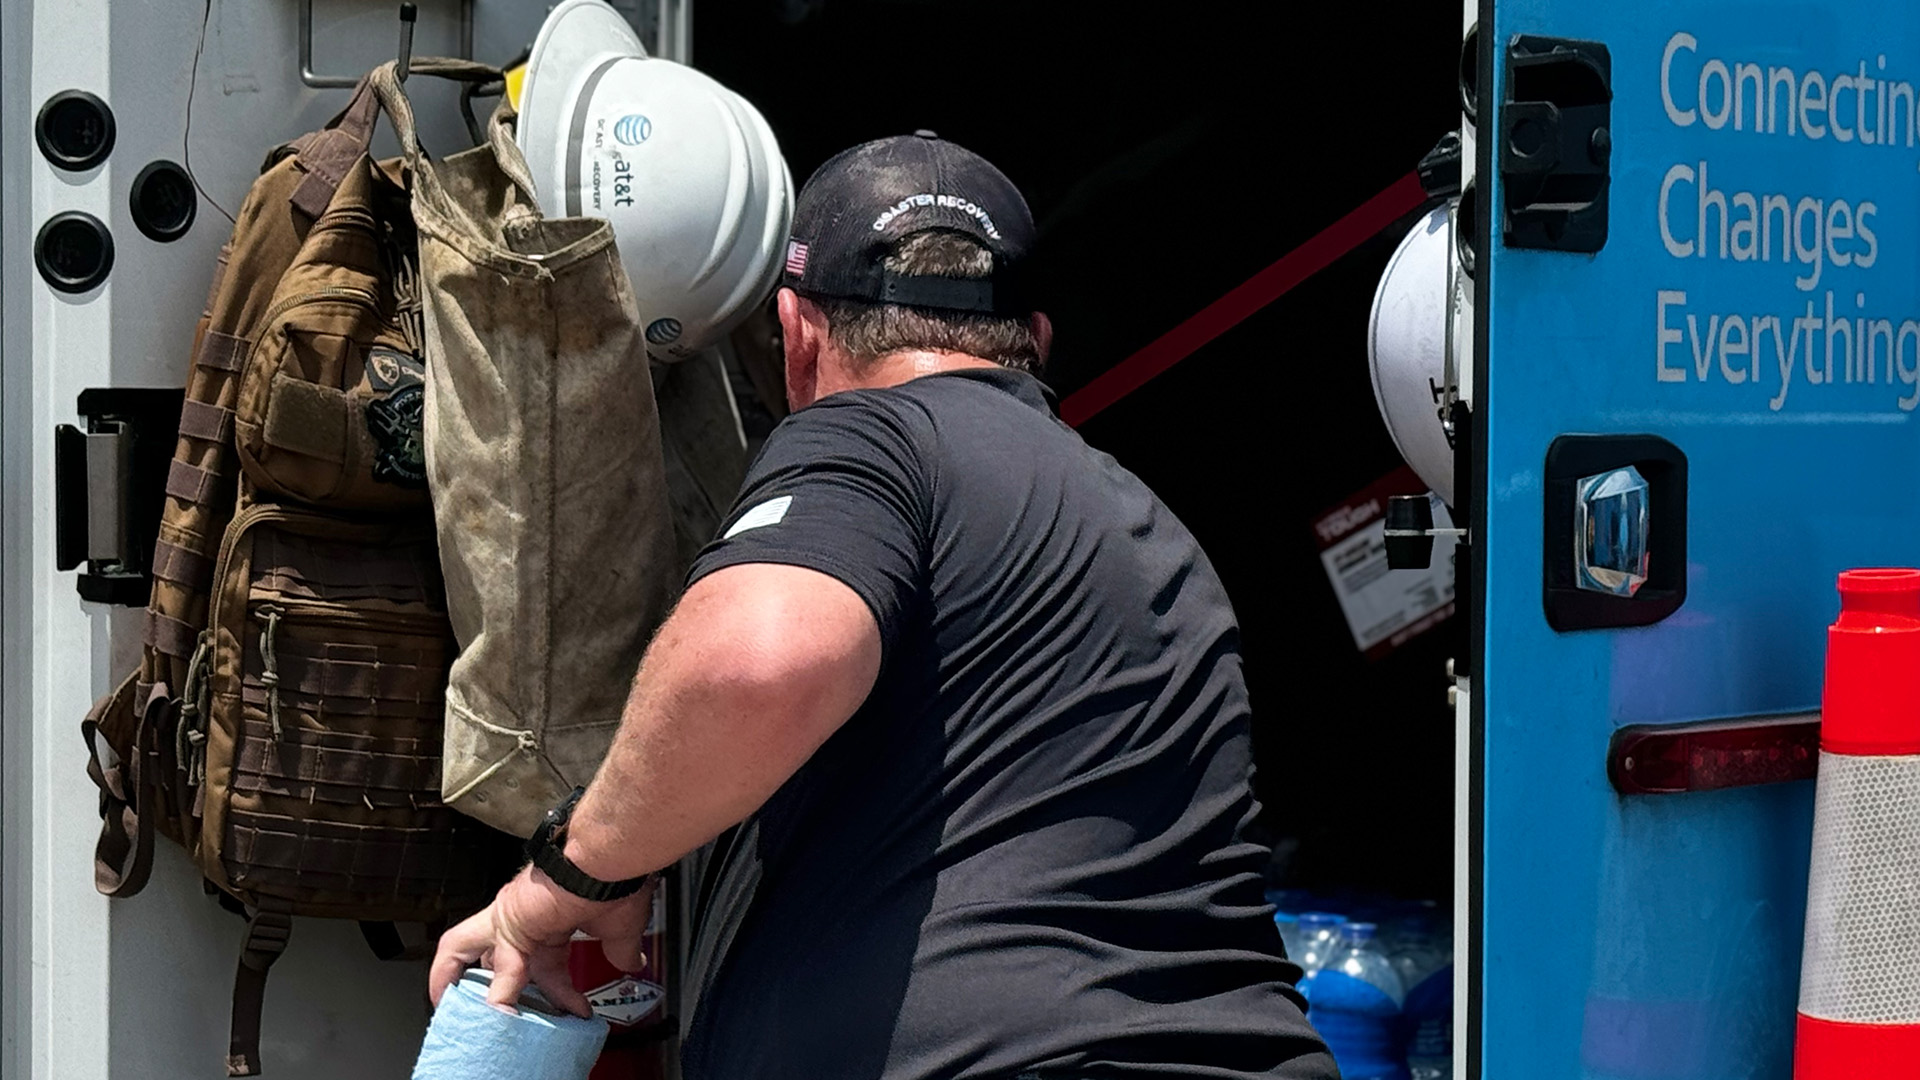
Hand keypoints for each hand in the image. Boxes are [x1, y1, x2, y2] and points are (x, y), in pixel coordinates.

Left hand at [428, 866, 655, 1017]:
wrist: (611, 857)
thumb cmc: (616, 879)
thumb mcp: (621, 929)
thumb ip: (621, 950)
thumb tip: (633, 962)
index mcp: (549, 919)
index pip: (543, 966)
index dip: (559, 994)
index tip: (576, 1012)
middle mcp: (524, 917)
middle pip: (485, 952)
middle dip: (472, 978)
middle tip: (468, 1009)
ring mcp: (511, 918)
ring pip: (464, 949)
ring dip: (457, 982)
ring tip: (457, 1016)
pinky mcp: (509, 923)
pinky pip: (492, 964)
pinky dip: (497, 993)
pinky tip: (504, 1014)